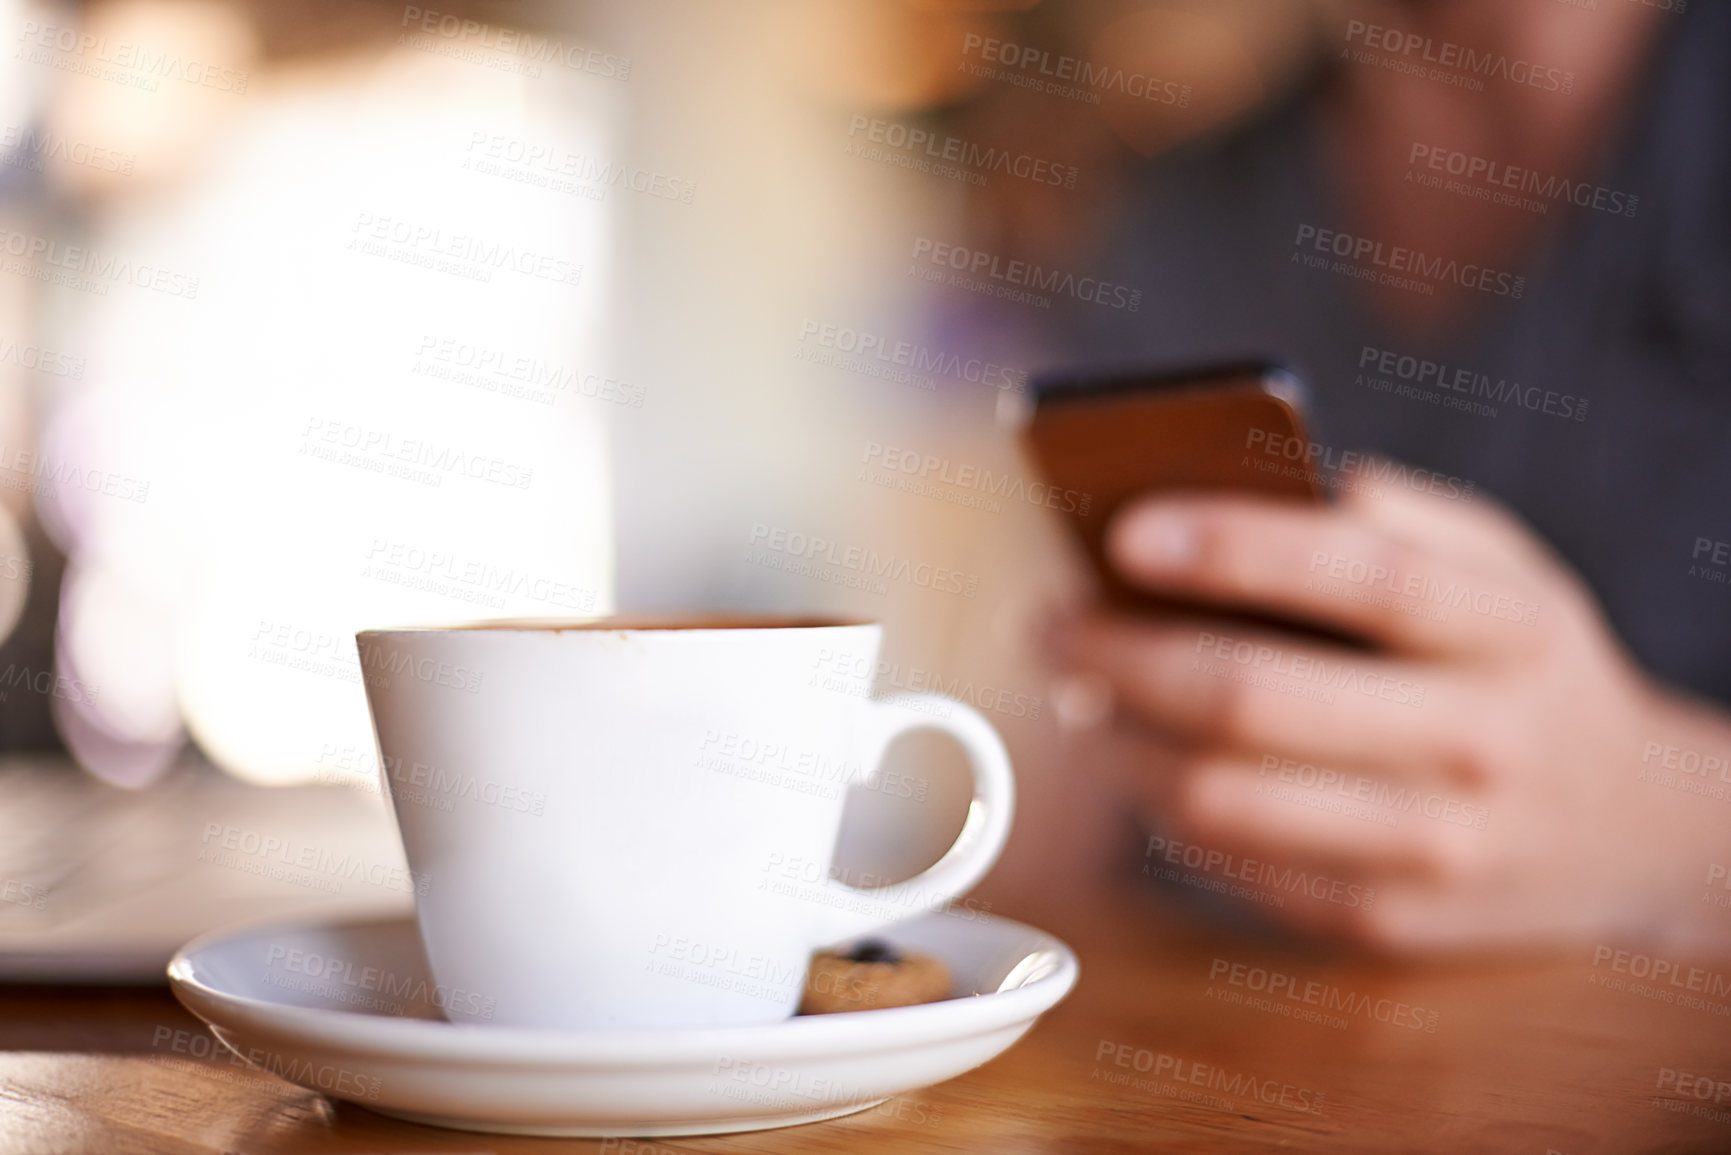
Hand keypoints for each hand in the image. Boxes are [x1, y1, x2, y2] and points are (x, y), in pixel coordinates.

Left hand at [1052, 479, 1730, 951]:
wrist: (1628, 830)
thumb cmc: (1522, 668)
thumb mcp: (1502, 568)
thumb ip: (1394, 519)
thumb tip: (1244, 489)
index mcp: (1510, 629)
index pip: (1365, 575)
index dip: (1237, 548)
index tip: (1123, 532)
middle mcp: (1480, 742)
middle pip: (1258, 698)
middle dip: (1121, 655)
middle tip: (1050, 623)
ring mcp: (1435, 848)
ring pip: (1221, 797)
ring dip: (1115, 739)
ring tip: (1075, 691)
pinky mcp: (1385, 922)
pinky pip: (1232, 864)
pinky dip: (1159, 805)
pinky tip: (1137, 758)